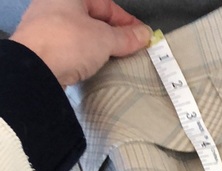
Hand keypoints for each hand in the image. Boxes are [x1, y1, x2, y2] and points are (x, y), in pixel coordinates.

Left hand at [10, 0, 150, 86]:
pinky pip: (70, 49)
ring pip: (81, 34)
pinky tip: (93, 67)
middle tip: (130, 50)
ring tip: (114, 61)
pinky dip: (84, 56)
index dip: (127, 21)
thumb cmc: (67, 42)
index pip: (106, 4)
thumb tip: (144, 35)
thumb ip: (126, 37)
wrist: (34, 69)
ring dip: (99, 47)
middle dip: (113, 35)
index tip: (141, 37)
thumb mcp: (105, 38)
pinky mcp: (42, 48)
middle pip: (93, 19)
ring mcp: (45, 27)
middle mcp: (54, 5)